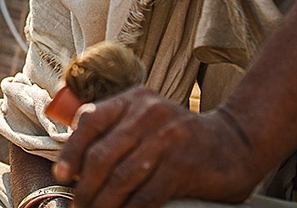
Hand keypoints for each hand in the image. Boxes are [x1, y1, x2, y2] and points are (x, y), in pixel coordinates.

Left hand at [53, 86, 260, 207]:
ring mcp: (167, 138)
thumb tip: (74, 160)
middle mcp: (150, 113)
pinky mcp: (182, 165)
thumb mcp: (150, 119)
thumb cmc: (182, 137)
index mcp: (136, 99)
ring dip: (102, 205)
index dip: (72, 150)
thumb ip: (118, 129)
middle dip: (84, 189)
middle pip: (102, 155)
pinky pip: (145, 197)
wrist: (234, 142)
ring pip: (120, 179)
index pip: (92, 119)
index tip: (62, 175)